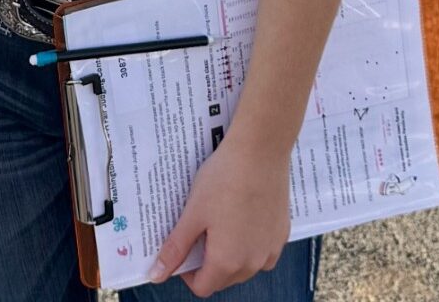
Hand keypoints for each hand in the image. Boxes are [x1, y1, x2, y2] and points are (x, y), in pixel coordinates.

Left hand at [148, 140, 290, 296]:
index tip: (183, 248)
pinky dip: (250, 245)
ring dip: (230, 256)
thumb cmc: (223, 180)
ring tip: (219, 222)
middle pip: (223, 279)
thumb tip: (156, 275)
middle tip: (198, 231)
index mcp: (227, 262)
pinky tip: (242, 219)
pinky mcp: (282, 234)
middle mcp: (253, 263)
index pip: (203, 287)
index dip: (187, 273)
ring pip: (244, 267)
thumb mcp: (193, 214)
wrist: (261, 151)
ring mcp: (271, 249)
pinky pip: (262, 252)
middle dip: (207, 263)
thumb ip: (175, 248)